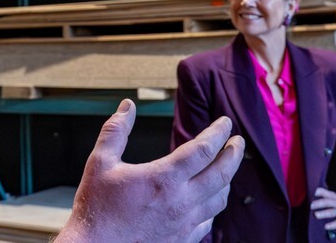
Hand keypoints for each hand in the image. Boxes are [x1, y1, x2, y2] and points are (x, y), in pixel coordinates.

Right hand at [56, 99, 243, 242]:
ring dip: (227, 180)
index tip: (226, 122)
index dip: (218, 133)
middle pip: (221, 174)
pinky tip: (210, 201)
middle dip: (233, 154)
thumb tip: (127, 107)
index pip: (203, 150)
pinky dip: (214, 206)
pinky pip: (208, 222)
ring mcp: (184, 224)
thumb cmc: (96, 208)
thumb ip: (116, 131)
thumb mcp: (100, 162)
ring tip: (226, 168)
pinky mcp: (181, 241)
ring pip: (219, 200)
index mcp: (164, 179)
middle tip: (239, 142)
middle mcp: (181, 202)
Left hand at [311, 187, 335, 229]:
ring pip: (333, 212)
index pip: (324, 192)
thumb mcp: (332, 199)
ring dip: (324, 213)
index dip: (316, 192)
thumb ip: (322, 197)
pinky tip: (326, 226)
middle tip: (310, 205)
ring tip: (316, 215)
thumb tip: (306, 196)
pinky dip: (333, 225)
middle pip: (327, 201)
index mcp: (333, 196)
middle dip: (319, 203)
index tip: (308, 193)